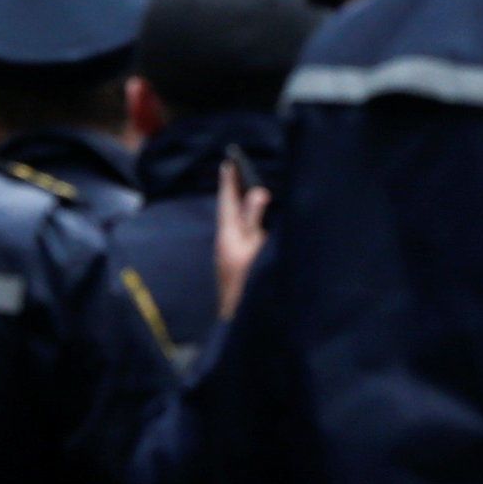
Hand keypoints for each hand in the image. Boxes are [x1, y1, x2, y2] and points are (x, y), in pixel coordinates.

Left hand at [214, 155, 270, 323]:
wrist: (241, 322)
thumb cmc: (249, 284)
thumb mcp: (254, 248)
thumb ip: (254, 220)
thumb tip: (257, 193)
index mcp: (228, 236)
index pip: (228, 202)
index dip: (229, 182)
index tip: (229, 161)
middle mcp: (226, 245)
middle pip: (230, 213)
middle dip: (234, 192)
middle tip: (235, 171)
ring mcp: (230, 258)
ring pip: (236, 226)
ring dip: (241, 208)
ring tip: (246, 193)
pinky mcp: (237, 268)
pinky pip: (242, 238)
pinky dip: (248, 225)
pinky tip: (255, 227)